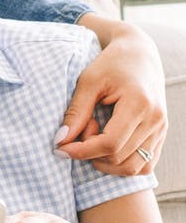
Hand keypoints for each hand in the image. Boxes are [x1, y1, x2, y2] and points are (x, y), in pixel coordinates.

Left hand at [55, 17, 166, 174]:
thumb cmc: (111, 64)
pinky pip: (144, 165)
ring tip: (96, 135)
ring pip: (133, 168)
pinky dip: (122, 164)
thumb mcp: (89, 82)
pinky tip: (107, 146)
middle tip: (83, 128)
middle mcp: (156, 120)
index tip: (62, 148)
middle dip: (92, 153)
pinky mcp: (161, 136)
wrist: (139, 54)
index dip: (82, 151)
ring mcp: (161, 130)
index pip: (110, 143)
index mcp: (139, 104)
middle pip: (119, 158)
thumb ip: (76, 112)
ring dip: (107, 162)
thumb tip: (61, 141)